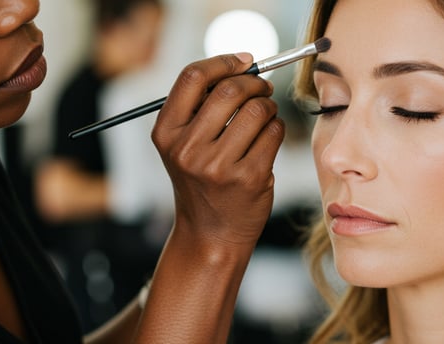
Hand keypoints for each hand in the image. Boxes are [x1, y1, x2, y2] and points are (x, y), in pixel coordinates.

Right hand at [152, 53, 284, 250]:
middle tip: (264, 88)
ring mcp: (218, 165)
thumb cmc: (202, 182)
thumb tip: (244, 65)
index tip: (245, 61)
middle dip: (255, 83)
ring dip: (269, 106)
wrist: (210, 234)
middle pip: (230, 90)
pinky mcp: (249, 177)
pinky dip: (277, 128)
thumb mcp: (184, 146)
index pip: (192, 77)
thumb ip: (202, 107)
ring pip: (258, 109)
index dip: (224, 62)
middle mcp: (187, 148)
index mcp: (166, 133)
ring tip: (266, 116)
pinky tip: (268, 139)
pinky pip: (274, 132)